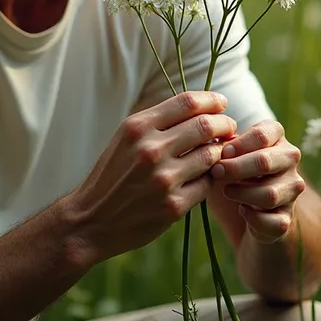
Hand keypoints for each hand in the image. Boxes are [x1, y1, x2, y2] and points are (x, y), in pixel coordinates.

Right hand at [68, 91, 236, 263]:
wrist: (91, 220)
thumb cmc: (112, 174)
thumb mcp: (126, 138)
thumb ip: (158, 122)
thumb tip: (199, 109)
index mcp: (137, 127)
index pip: (187, 102)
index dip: (211, 100)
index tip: (221, 104)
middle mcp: (150, 149)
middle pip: (205, 125)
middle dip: (224, 124)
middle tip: (228, 127)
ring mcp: (163, 179)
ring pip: (211, 155)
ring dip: (220, 152)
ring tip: (217, 152)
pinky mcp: (174, 206)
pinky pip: (207, 184)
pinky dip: (210, 178)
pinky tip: (204, 177)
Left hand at [210, 119, 305, 242]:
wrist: (244, 211)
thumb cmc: (232, 173)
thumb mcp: (227, 155)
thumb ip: (223, 147)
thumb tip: (218, 147)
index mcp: (275, 137)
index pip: (261, 134)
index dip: (238, 144)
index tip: (222, 152)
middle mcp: (289, 160)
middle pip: (265, 161)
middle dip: (235, 168)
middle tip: (216, 172)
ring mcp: (292, 189)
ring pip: (270, 194)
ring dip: (241, 193)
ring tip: (227, 191)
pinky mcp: (287, 218)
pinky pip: (271, 221)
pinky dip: (252, 217)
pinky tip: (243, 210)